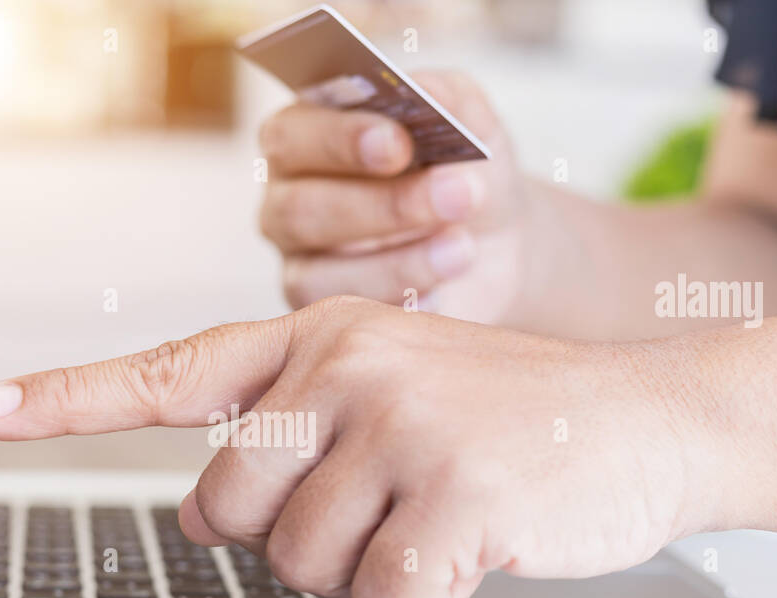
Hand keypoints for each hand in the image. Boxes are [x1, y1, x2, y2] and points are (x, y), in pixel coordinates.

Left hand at [0, 296, 715, 597]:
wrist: (649, 420)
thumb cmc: (507, 419)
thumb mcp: (393, 386)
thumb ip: (290, 429)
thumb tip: (200, 509)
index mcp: (317, 338)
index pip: (169, 374)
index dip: (68, 399)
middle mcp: (345, 365)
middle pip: (225, 513)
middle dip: (286, 539)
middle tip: (376, 507)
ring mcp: (400, 423)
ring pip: (300, 565)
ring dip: (364, 568)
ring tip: (436, 515)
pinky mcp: (455, 491)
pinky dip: (425, 597)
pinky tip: (476, 545)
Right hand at [258, 71, 551, 327]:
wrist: (492, 239)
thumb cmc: (462, 168)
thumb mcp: (469, 120)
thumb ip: (446, 98)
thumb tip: (425, 95)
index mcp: (301, 138)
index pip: (291, 136)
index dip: (339, 139)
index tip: (398, 143)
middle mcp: (285, 202)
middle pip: (301, 210)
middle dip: (384, 204)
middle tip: (457, 194)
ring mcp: (300, 266)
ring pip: (319, 275)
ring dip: (399, 262)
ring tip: (462, 247)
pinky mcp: (328, 319)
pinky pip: (348, 323)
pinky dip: (402, 304)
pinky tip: (443, 289)